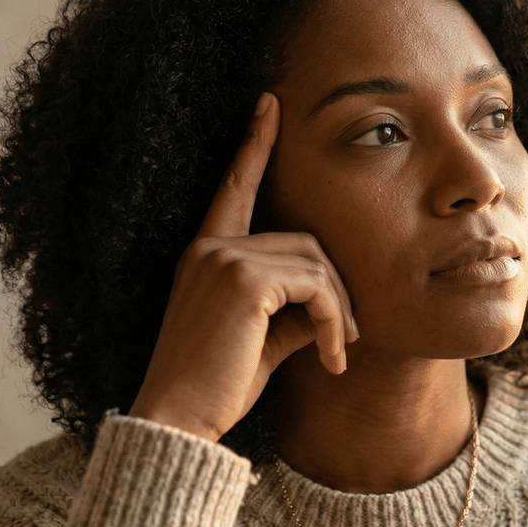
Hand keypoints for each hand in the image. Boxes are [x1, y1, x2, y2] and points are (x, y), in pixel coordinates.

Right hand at [128, 92, 357, 442]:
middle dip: (335, 289)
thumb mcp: (264, 338)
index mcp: (207, 254)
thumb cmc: (218, 386)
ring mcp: (224, 259)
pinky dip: (334, 321)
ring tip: (340, 351)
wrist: (179, 421)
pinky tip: (333, 359)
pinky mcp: (242, 281)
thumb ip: (297, 307)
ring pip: (316, 263)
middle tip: (348, 337)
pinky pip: (315, 285)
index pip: (234, 188)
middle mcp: (211, 248)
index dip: (254, 145)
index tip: (268, 105)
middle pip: (305, 241)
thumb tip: (340, 304)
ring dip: (339, 309)